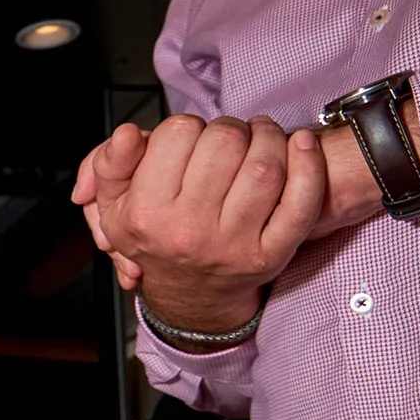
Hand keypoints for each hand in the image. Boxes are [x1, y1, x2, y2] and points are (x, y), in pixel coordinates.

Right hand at [71, 114, 326, 332]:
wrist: (189, 295)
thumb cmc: (156, 238)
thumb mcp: (114, 204)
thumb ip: (111, 163)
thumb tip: (130, 133)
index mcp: (146, 215)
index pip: (177, 134)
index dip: (186, 125)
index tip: (187, 139)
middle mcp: (188, 231)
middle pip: (224, 142)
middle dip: (230, 126)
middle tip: (228, 136)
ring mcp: (232, 245)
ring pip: (264, 165)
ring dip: (269, 136)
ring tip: (261, 136)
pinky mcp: (270, 254)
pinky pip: (301, 201)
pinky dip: (309, 164)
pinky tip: (301, 144)